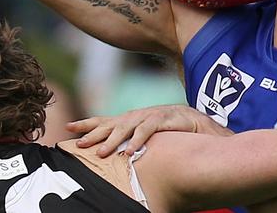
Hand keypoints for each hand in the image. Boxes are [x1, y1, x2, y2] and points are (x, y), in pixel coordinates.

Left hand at [66, 104, 229, 156]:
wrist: (209, 129)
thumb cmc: (180, 138)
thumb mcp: (154, 144)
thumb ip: (137, 147)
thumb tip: (119, 161)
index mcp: (136, 121)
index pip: (108, 120)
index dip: (89, 123)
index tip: (68, 128)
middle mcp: (142, 115)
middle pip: (113, 122)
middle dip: (93, 131)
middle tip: (77, 143)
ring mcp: (155, 115)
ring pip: (129, 125)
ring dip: (114, 139)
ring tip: (102, 153)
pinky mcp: (169, 118)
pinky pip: (151, 129)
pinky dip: (140, 139)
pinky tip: (131, 150)